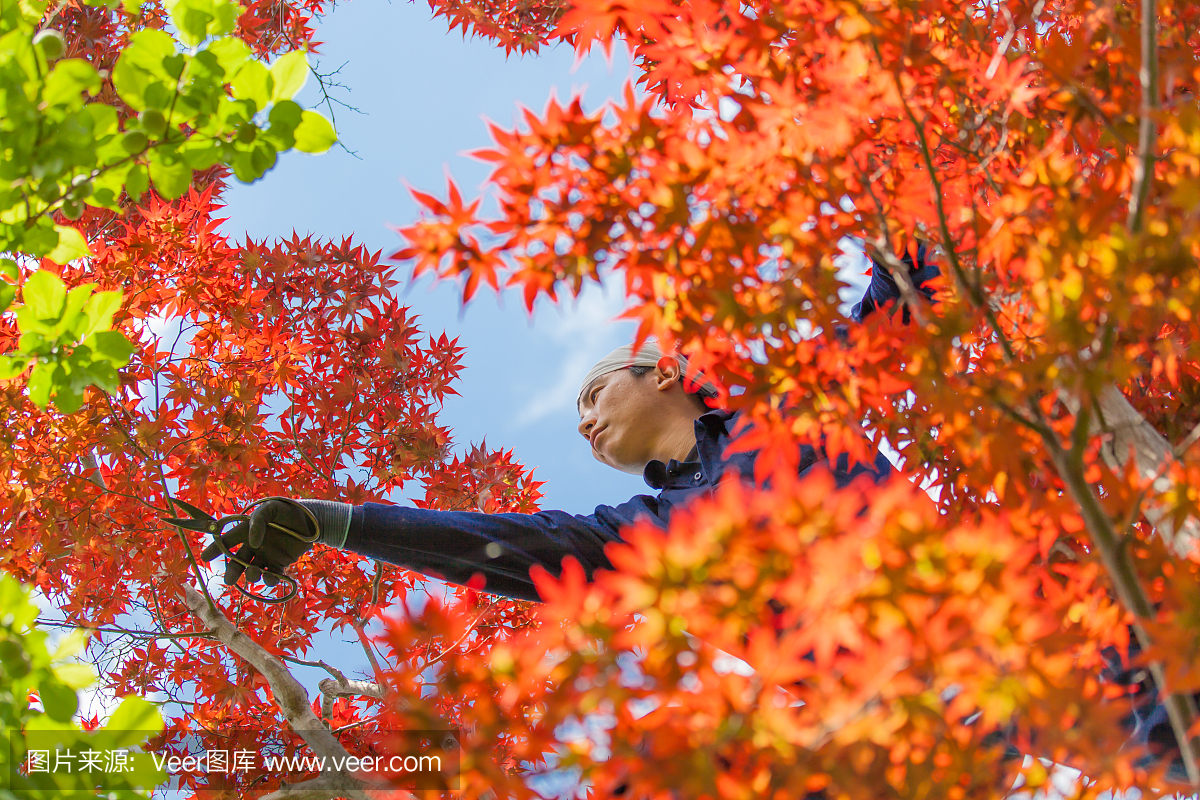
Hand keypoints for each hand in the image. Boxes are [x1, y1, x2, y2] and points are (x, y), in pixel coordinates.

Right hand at [198, 499, 315, 585]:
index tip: (205, 558)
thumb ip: (258, 521)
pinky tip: (272, 578)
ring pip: (252, 571)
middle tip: (230, 580)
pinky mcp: (280, 564)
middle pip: (237, 562)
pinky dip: (270, 580)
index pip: (227, 541)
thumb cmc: (288, 511)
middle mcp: (253, 546)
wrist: (310, 521)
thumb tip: (252, 543)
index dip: (215, 549)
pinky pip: (271, 575)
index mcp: (246, 531)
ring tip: (255, 572)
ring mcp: (266, 556)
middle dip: (232, 571)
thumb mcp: (270, 508)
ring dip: (251, 575)